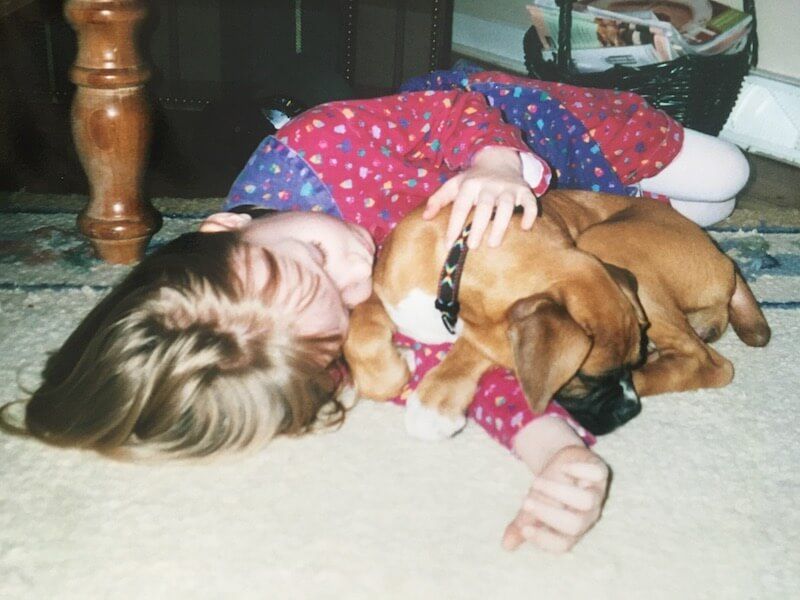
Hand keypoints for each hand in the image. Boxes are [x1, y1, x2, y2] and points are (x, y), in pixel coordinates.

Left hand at [423, 147, 537, 248]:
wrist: (499, 159)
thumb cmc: (473, 180)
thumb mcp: (454, 185)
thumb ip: (438, 199)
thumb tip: (424, 218)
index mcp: (470, 185)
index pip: (460, 207)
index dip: (454, 225)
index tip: (449, 244)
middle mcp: (489, 185)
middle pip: (484, 207)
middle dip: (478, 227)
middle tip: (471, 246)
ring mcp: (508, 187)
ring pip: (506, 206)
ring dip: (500, 224)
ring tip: (493, 244)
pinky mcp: (524, 190)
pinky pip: (530, 202)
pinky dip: (530, 214)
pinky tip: (525, 228)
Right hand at [502, 445, 608, 552]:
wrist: (565, 465)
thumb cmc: (550, 491)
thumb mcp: (533, 507)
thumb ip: (522, 524)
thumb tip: (505, 545)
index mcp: (571, 530)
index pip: (562, 544)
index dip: (544, 540)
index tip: (524, 529)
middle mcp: (586, 515)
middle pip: (575, 525)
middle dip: (548, 514)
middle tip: (526, 503)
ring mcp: (595, 493)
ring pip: (586, 500)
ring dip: (558, 491)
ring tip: (536, 482)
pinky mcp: (600, 472)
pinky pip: (597, 473)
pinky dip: (579, 470)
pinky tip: (564, 467)